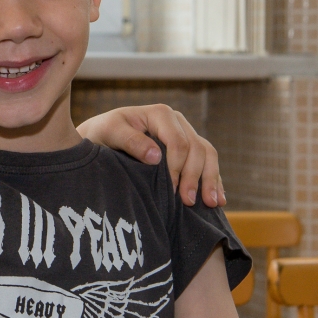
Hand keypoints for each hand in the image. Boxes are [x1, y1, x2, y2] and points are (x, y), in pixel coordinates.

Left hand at [77, 105, 224, 206]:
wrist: (99, 137)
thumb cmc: (102, 133)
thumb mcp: (110, 132)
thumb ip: (130, 141)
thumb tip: (155, 156)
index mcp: (160, 114)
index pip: (178, 142)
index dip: (178, 167)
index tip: (172, 190)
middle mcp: (177, 122)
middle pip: (197, 149)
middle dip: (195, 177)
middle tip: (189, 201)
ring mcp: (185, 134)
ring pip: (207, 155)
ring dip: (211, 180)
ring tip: (212, 203)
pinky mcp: (187, 149)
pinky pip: (207, 162)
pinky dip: (214, 180)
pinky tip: (219, 198)